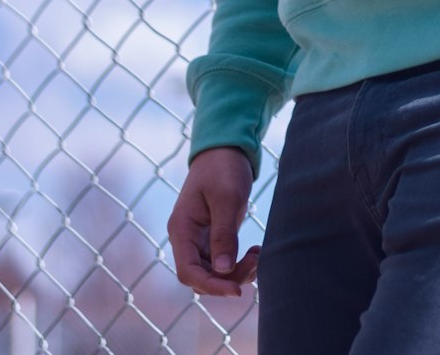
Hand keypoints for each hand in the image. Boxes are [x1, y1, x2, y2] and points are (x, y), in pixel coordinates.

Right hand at [167, 147, 259, 296]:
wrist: (226, 148)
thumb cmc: (224, 168)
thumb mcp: (227, 198)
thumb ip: (223, 234)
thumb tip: (223, 269)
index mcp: (182, 229)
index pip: (189, 271)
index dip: (211, 285)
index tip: (236, 290)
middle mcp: (186, 238)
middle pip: (201, 276)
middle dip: (228, 278)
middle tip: (256, 262)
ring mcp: (199, 238)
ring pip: (213, 272)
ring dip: (236, 272)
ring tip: (258, 255)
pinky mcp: (213, 236)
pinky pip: (222, 261)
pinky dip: (238, 263)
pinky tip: (255, 252)